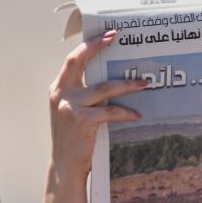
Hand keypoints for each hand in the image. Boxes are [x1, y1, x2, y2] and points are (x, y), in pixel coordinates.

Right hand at [42, 31, 145, 202]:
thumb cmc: (72, 140)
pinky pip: (110, 111)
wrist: (64, 167)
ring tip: (143, 84)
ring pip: (104, 88)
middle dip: (97, 46)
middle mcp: (61, 94)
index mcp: (58, 89)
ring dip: (126, 85)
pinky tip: (136, 114)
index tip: (107, 36)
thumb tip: (106, 82)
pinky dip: (125, 112)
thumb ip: (80, 96)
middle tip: (116, 39)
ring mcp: (71, 107)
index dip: (89, 46)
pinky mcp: (83, 121)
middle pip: (78, 61)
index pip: (72, 60)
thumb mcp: (70, 113)